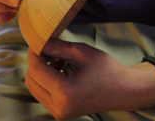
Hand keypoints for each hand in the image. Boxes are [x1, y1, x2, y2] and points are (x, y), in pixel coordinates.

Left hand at [25, 38, 154, 118]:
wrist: (122, 91)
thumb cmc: (106, 70)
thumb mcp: (80, 52)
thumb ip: (55, 46)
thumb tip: (36, 40)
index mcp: (64, 91)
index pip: (36, 69)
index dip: (34, 52)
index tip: (38, 40)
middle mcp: (59, 106)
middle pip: (31, 79)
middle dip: (36, 62)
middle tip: (48, 48)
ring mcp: (59, 113)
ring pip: (34, 87)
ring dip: (40, 71)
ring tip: (58, 59)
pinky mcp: (60, 113)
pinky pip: (42, 94)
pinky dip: (46, 80)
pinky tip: (60, 69)